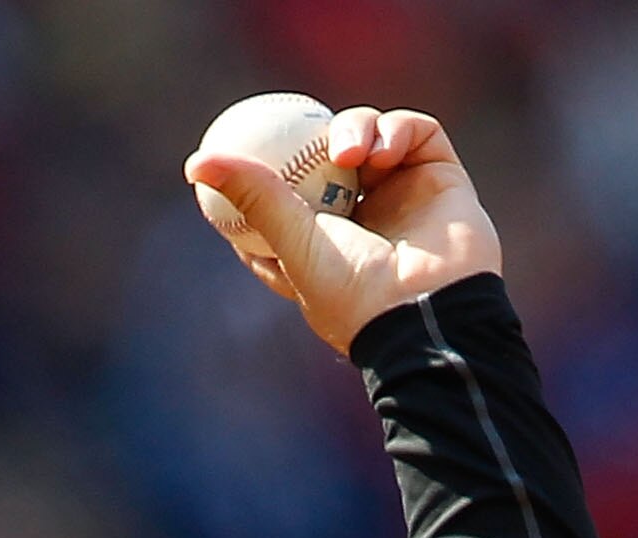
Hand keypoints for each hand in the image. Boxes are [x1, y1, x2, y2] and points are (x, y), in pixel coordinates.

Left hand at [185, 106, 503, 354]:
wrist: (427, 310)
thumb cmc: (352, 289)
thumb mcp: (291, 241)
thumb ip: (251, 196)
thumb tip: (195, 162)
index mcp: (320, 243)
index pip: (286, 195)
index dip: (265, 171)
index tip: (237, 154)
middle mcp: (362, 217)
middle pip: (327, 156)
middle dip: (312, 138)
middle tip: (297, 132)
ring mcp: (403, 195)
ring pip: (370, 136)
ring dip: (354, 127)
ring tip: (348, 151)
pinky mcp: (441, 177)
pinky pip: (415, 132)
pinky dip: (396, 128)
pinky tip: (382, 149)